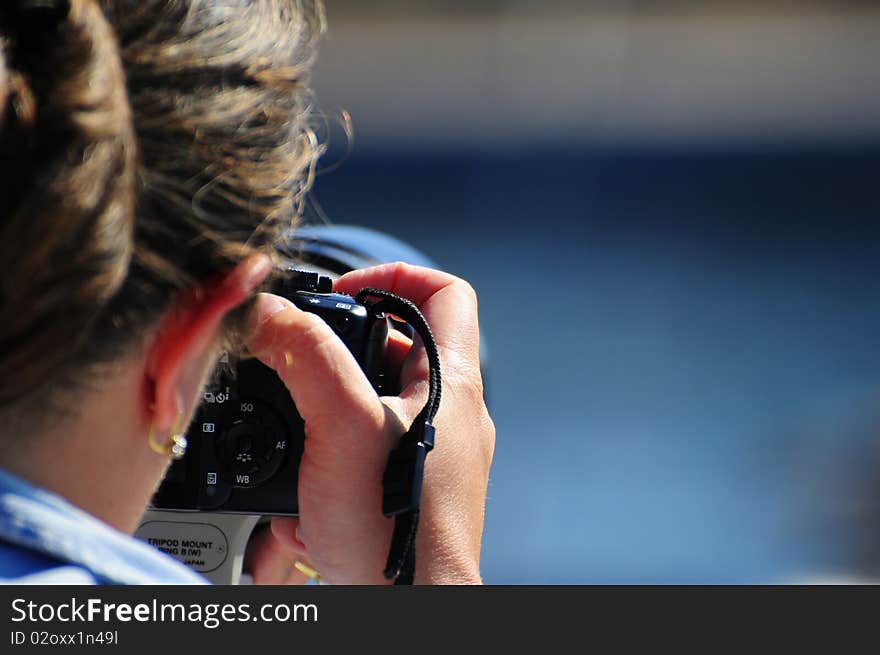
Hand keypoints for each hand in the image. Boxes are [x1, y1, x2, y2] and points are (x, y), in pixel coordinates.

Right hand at [242, 262, 494, 583]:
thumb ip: (305, 357)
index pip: (446, 292)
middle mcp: (453, 415)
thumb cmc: (396, 531)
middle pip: (398, 348)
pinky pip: (366, 455)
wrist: (405, 612)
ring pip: (373, 406)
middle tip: (302, 365)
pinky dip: (332, 460)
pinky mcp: (410, 491)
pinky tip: (304, 495)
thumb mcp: (342, 425)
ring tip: (298, 436)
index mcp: (453, 383)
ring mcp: (434, 455)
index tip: (345, 291)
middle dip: (340, 353)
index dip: (394, 276)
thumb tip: (270, 310)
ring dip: (326, 414)